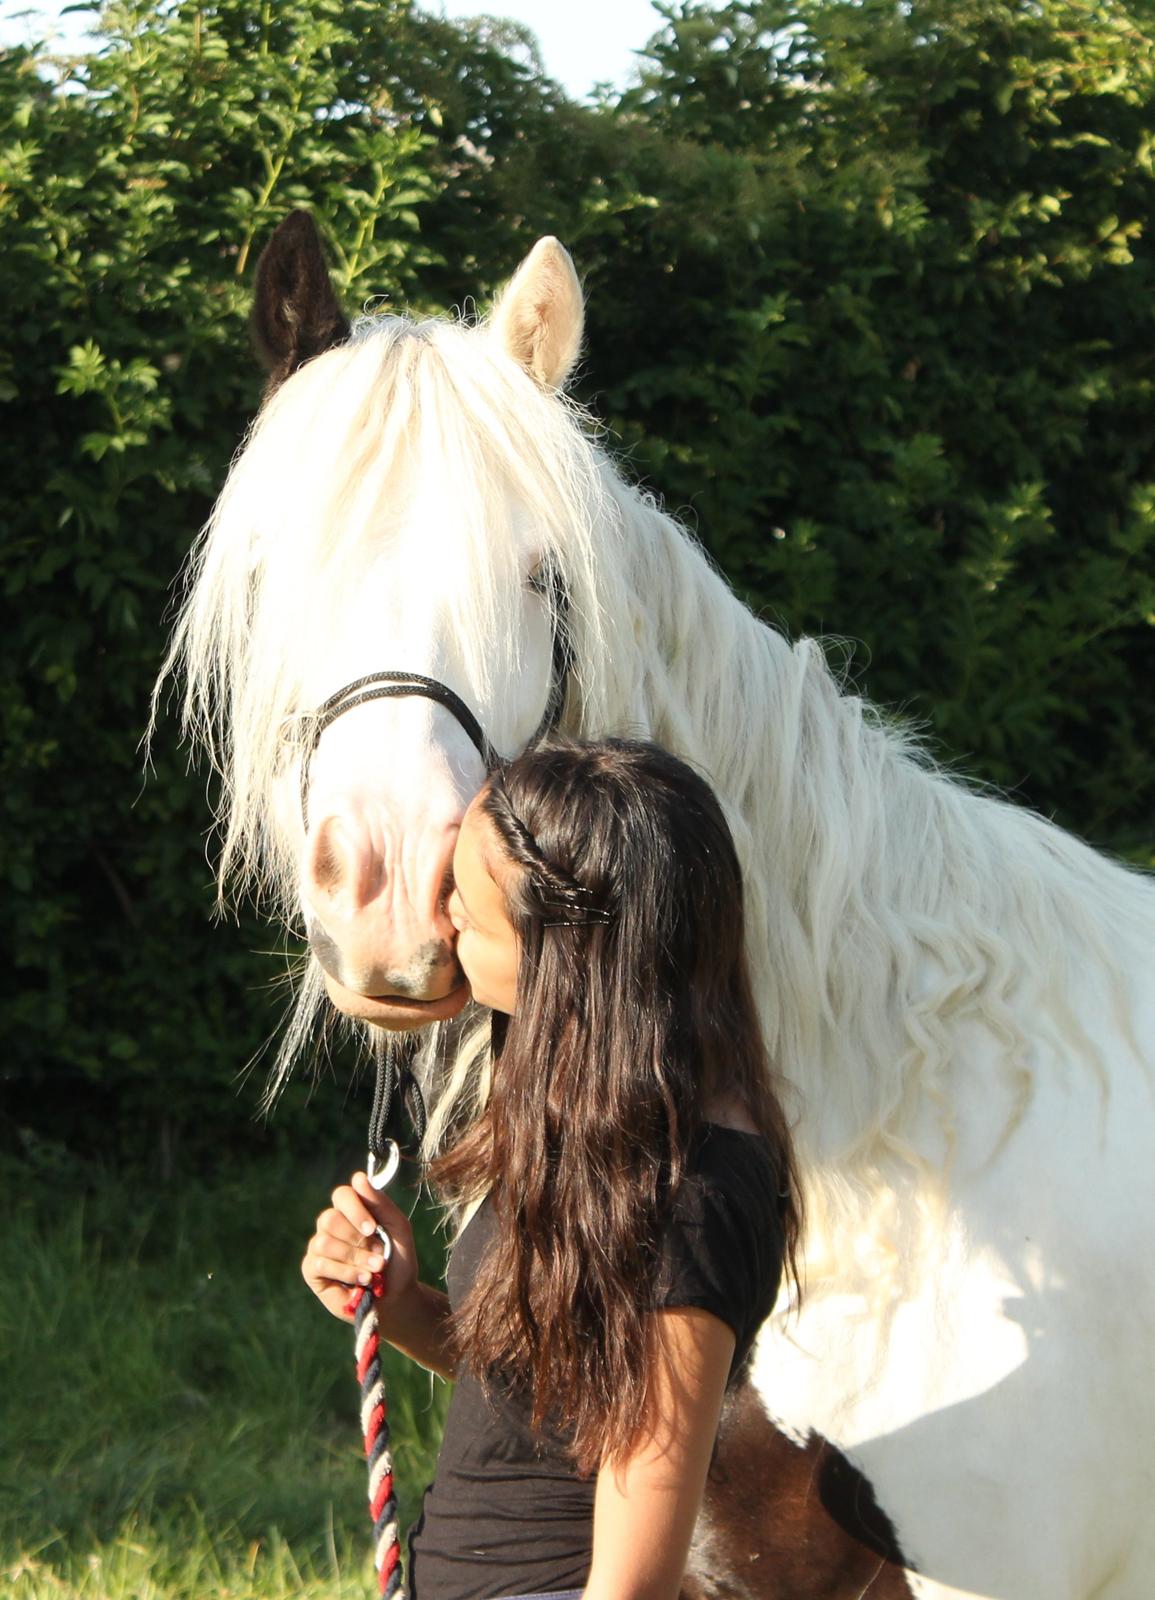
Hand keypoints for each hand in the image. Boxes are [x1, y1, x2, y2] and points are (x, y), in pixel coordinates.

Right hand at [302, 1171, 419, 1324]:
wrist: (396, 1298)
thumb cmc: (398, 1261)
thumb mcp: (398, 1229)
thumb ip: (381, 1203)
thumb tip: (358, 1177)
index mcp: (352, 1211)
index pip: (342, 1195)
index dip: (355, 1209)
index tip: (373, 1229)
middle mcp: (332, 1225)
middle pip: (329, 1218)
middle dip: (357, 1240)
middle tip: (379, 1255)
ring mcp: (319, 1246)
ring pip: (324, 1242)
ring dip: (354, 1259)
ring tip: (374, 1271)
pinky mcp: (312, 1269)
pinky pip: (320, 1263)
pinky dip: (345, 1272)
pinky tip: (362, 1281)